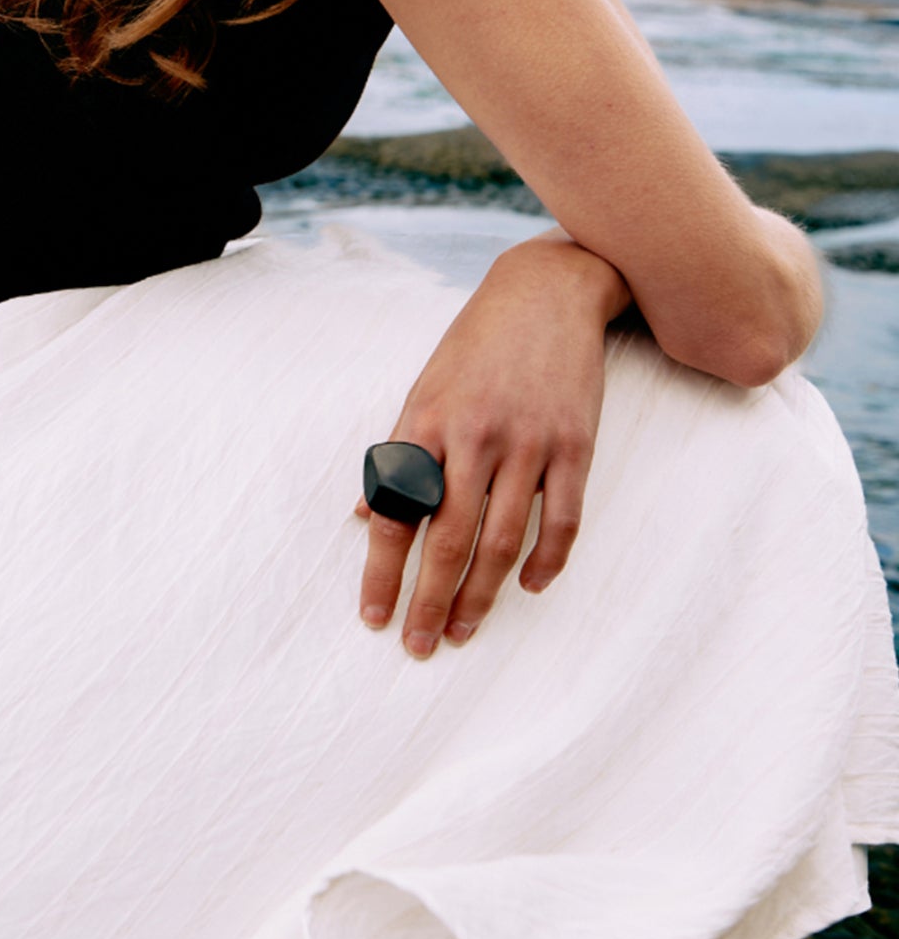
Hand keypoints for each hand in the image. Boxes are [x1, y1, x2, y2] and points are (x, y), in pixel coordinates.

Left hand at [354, 233, 626, 657]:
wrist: (546, 293)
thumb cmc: (476, 345)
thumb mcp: (424, 388)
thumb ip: (399, 454)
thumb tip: (364, 516)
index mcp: (427, 421)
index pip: (396, 512)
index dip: (382, 572)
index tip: (374, 618)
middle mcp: (476, 436)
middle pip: (449, 539)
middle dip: (431, 601)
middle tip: (421, 645)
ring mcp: (529, 443)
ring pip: (503, 540)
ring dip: (481, 595)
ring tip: (465, 630)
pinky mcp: (574, 446)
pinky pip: (563, 521)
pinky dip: (546, 562)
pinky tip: (526, 585)